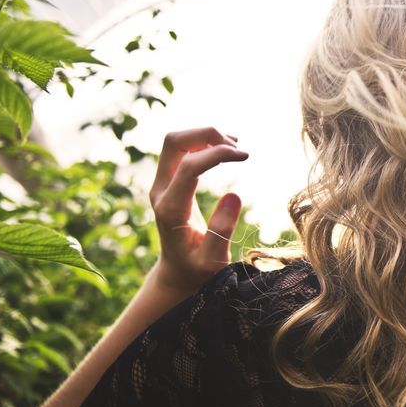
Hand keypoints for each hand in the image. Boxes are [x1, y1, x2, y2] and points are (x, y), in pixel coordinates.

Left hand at [149, 127, 248, 294]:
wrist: (177, 272)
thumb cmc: (198, 270)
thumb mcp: (213, 260)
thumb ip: (221, 230)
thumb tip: (234, 195)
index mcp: (171, 210)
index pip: (189, 166)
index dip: (217, 153)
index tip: (245, 156)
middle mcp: (160, 192)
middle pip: (174, 143)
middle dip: (206, 134)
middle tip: (237, 147)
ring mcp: (161, 185)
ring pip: (176, 142)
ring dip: (205, 136)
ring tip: (235, 147)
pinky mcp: (168, 182)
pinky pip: (181, 150)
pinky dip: (202, 142)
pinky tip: (225, 149)